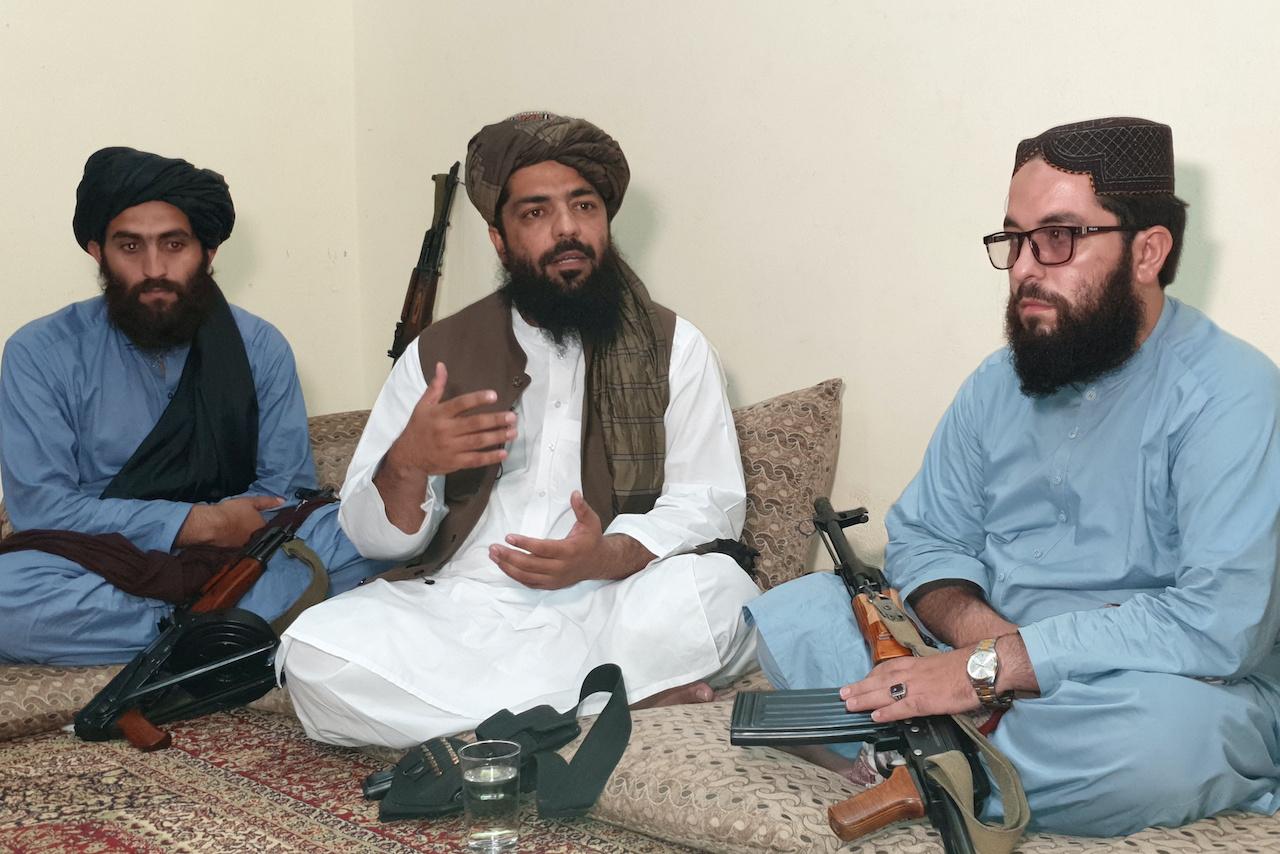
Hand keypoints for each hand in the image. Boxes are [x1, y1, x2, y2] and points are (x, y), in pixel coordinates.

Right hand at [177, 494, 284, 548]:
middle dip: (252, 528)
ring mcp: (241, 546)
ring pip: (245, 539)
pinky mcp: (229, 549)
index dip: (262, 520)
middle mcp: (254, 540)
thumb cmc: (231, 512)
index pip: (267, 526)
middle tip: (243, 519)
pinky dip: (231, 537)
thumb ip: (267, 502)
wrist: (210, 525)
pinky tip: (226, 530)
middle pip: (256, 534)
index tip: (255, 516)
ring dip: (241, 533)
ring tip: (233, 524)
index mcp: (261, 529)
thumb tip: (282, 501)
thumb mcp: (251, 502)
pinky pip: (233, 542)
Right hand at [384, 361, 515, 477]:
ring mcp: (451, 447)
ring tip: (513, 432)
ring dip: (497, 436)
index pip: (460, 404)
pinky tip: (503, 453)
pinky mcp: (454, 462)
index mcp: (439, 414)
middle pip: (474, 424)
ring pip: (477, 441)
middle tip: (512, 416)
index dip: (477, 399)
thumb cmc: (418, 428)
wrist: (408, 457)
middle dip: (495, 420)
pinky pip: (475, 460)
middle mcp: (445, 430)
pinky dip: (489, 457)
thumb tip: (441, 365)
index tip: (494, 395)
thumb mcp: (423, 405)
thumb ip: (436, 386)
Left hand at [488, 491, 654, 588]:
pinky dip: (514, 576)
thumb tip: (574, 494)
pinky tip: (504, 566)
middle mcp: (560, 568)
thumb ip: (582, 508)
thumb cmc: (591, 540)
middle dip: (509, 556)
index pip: (542, 549)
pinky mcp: (550, 585)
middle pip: (530, 564)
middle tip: (493, 548)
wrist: (598, 563)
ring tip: (494, 556)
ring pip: (526, 576)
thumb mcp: (591, 522)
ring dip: (508, 566)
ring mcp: (554, 579)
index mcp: (568, 551)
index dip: (524, 544)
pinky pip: (529, 583)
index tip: (508, 537)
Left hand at [839, 648, 979, 723]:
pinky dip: (888, 712)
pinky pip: (902, 707)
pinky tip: (875, 717)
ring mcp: (917, 687)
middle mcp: (911, 673)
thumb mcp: (937, 666)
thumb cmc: (964, 667)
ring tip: (849, 705)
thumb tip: (917, 684)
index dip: (870, 677)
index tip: (858, 682)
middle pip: (879, 680)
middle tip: (842, 695)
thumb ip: (923, 675)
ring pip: (885, 692)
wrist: (981, 667)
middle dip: (860, 687)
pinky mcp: (927, 701)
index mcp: (915, 664)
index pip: (886, 669)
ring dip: (865, 699)